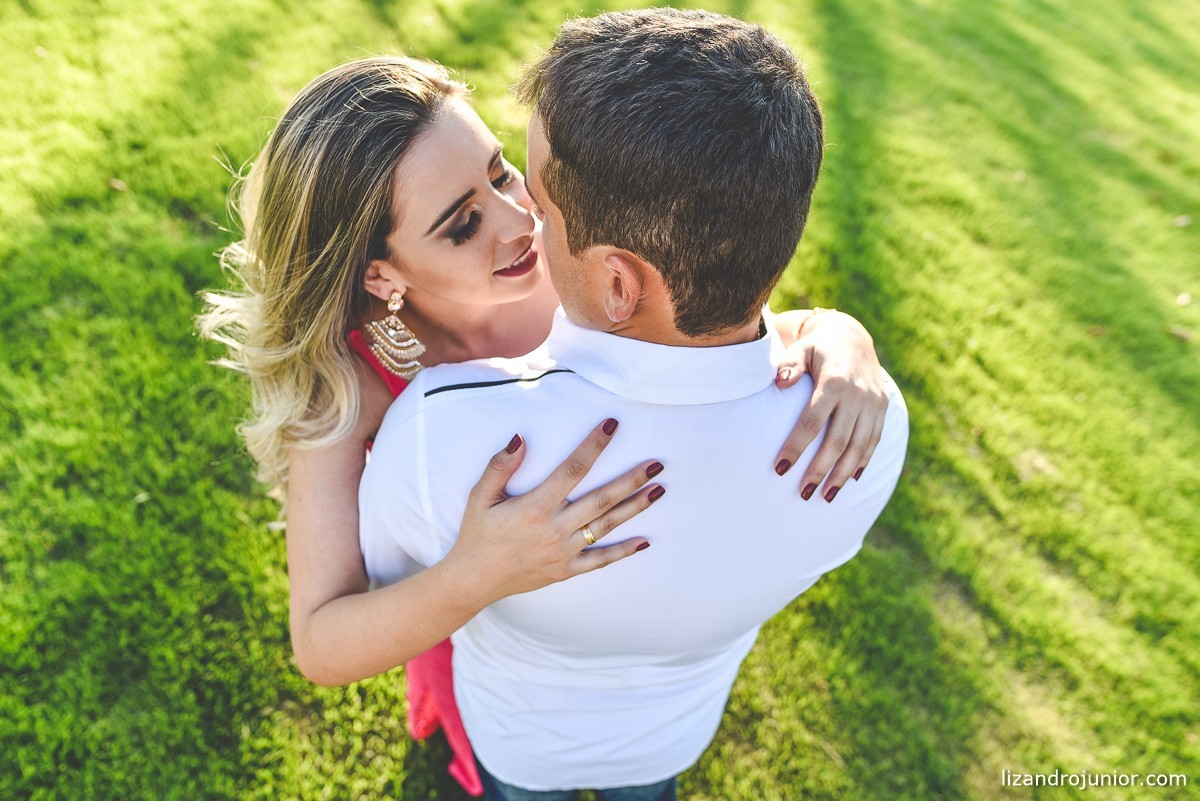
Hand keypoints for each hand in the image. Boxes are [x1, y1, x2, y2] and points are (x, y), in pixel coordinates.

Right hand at [444, 419, 662, 605]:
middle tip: (656, 464)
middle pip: (601, 499)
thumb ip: (500, 467)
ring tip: (658, 490)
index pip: (572, 469)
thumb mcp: (479, 497)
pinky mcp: (565, 570)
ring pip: (606, 526)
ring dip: (634, 508)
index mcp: (535, 507)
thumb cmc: (477, 534)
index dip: (593, 446)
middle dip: (631, 479)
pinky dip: (623, 552)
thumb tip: (520, 438)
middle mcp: (554, 529)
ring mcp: (563, 552)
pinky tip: (644, 541)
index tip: (612, 426)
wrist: (473, 580)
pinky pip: (600, 561)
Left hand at [773, 310, 887, 500]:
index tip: (780, 469)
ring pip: (859, 446)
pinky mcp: (882, 408)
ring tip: (826, 497)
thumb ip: (790, 364)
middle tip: (803, 494)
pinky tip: (850, 480)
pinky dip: (863, 461)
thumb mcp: (801, 349)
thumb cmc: (817, 348)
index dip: (797, 447)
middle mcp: (857, 395)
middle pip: (838, 441)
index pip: (812, 421)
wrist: (852, 337)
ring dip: (843, 474)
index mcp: (834, 381)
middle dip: (820, 470)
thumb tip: (780, 382)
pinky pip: (874, 440)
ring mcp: (873, 403)